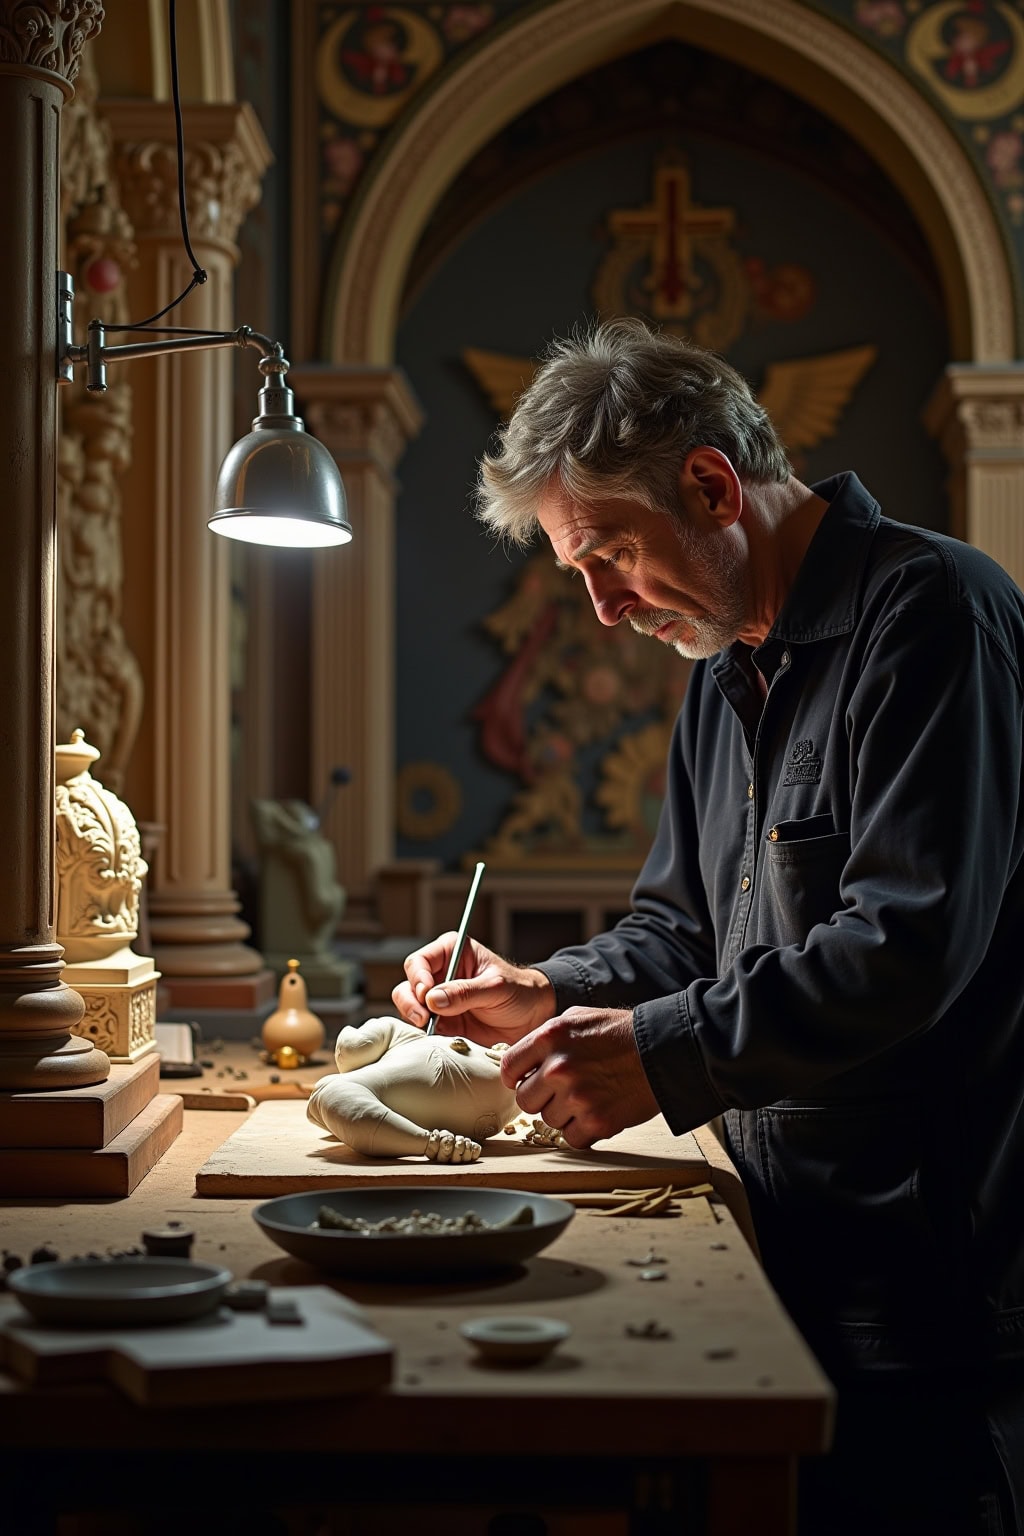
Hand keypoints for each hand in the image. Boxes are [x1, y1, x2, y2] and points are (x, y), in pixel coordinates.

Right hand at [392, 934, 555, 1046]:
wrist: (533, 1018)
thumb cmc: (519, 991)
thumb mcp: (496, 987)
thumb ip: (465, 992)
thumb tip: (432, 999)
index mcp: (451, 953)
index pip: (420, 961)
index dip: (418, 978)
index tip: (426, 994)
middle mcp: (440, 975)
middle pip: (408, 985)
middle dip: (410, 1001)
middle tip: (423, 1016)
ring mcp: (439, 1001)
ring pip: (410, 1007)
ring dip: (414, 1018)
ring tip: (429, 1027)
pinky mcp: (442, 1024)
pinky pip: (423, 1029)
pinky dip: (423, 1034)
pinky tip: (434, 1038)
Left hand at [499, 1007, 660, 1148]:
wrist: (664, 1050)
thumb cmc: (622, 1033)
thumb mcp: (579, 1018)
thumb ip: (547, 1037)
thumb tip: (523, 1058)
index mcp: (550, 1037)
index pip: (509, 1068)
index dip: (517, 1078)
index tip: (528, 1080)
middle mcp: (558, 1067)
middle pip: (525, 1100)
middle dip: (541, 1098)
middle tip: (561, 1092)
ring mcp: (577, 1096)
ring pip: (548, 1120)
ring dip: (564, 1114)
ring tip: (587, 1098)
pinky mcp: (597, 1120)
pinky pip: (572, 1138)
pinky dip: (583, 1131)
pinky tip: (597, 1112)